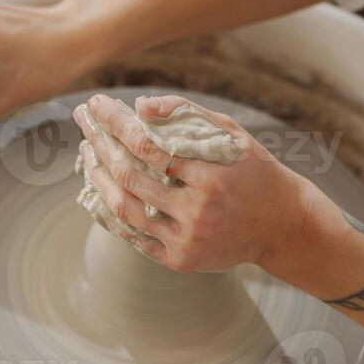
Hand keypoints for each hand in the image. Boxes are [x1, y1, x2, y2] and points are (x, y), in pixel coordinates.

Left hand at [72, 93, 328, 273]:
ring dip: (98, 178)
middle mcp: (198, 210)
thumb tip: (140, 106)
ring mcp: (187, 239)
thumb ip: (187, 114)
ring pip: (125, 208)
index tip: (97, 104)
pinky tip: (98, 190)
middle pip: (130, 175)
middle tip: (83, 122)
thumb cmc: (251, 169)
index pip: (148, 145)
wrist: (280, 225)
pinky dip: (109, 213)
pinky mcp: (179, 260)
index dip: (116, 122)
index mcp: (211, 175)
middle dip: (100, 143)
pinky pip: (133, 236)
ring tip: (87, 154)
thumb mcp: (230, 133)